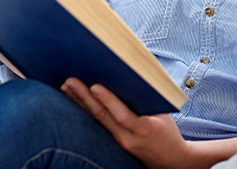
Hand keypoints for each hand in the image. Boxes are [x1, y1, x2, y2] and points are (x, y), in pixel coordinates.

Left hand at [61, 78, 188, 168]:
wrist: (170, 160)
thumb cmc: (168, 131)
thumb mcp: (164, 115)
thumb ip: (147, 99)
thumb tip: (131, 75)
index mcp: (144, 129)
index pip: (122, 115)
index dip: (108, 100)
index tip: (94, 86)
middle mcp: (128, 138)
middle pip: (102, 117)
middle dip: (85, 97)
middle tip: (70, 81)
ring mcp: (119, 142)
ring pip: (96, 120)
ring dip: (81, 102)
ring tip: (67, 87)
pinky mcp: (114, 142)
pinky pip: (98, 124)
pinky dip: (87, 110)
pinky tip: (77, 100)